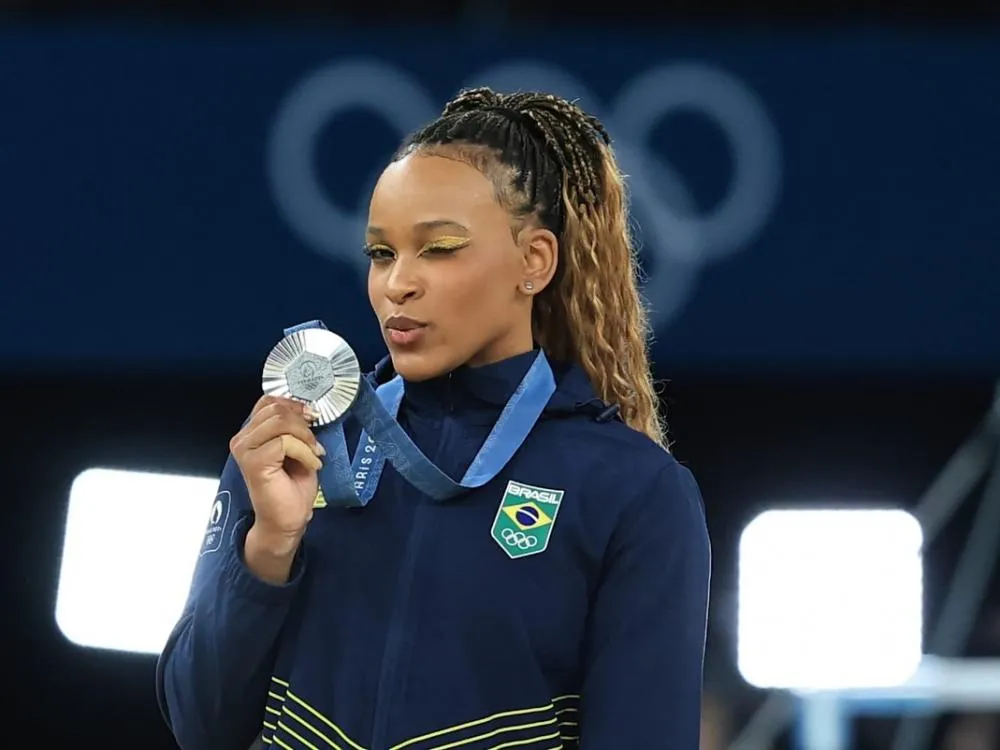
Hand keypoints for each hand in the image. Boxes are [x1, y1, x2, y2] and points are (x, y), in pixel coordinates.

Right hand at [229, 395, 325, 542]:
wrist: (286, 520)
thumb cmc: (291, 487)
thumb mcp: (296, 447)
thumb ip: (293, 427)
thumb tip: (307, 409)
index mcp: (251, 432)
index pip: (269, 401)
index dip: (294, 405)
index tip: (312, 419)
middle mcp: (242, 438)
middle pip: (276, 409)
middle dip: (303, 423)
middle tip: (314, 443)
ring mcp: (245, 450)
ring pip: (281, 422)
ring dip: (305, 437)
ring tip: (313, 455)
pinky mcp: (253, 462)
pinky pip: (285, 442)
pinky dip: (304, 451)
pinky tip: (310, 465)